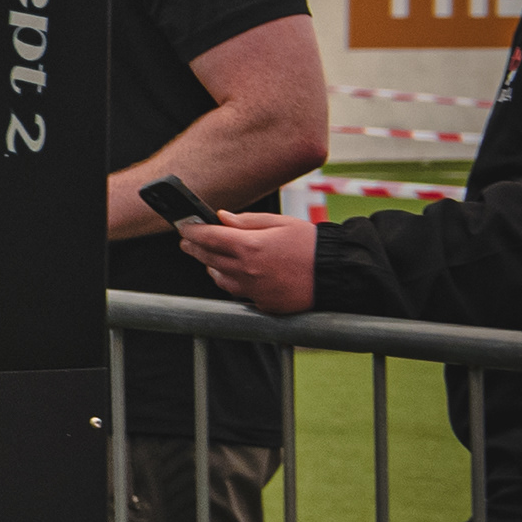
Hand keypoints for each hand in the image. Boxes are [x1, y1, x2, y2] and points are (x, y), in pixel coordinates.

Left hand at [181, 210, 315, 314]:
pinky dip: (230, 281)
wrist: (338, 274)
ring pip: (218, 277)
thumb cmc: (312, 245)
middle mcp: (247, 270)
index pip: (208, 237)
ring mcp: (253, 290)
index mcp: (250, 246)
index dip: (192, 231)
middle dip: (194, 247)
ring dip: (210, 265)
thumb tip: (222, 217)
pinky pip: (237, 292)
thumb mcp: (281, 223)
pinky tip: (232, 273)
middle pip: (208, 258)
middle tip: (188, 241)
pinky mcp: (262, 304)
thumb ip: (247, 221)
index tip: (184, 226)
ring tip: (210, 256)